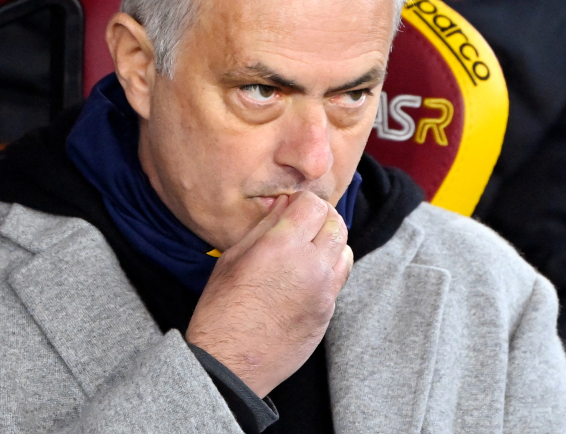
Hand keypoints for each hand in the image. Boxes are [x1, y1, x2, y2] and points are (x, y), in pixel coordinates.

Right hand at [185, 191, 353, 397]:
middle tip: (303, 224)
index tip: (292, 207)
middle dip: (321, 217)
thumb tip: (285, 204)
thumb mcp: (232, 258)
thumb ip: (264, 226)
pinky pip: (338, 280)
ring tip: (307, 250)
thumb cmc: (221, 310)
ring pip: (344, 250)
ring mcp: (323, 292)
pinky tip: (305, 278)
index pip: (314, 204)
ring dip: (330, 243)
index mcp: (281, 246)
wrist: (230, 365)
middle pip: (337, 223)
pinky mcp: (327, 313)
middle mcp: (310, 266)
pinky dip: (328, 270)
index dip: (303, 201)